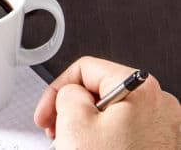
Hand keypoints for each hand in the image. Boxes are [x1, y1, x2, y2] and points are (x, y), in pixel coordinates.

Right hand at [34, 56, 180, 148]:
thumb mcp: (74, 122)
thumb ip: (67, 94)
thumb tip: (71, 93)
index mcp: (140, 88)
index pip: (86, 69)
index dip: (57, 89)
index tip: (46, 111)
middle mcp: (159, 104)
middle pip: (100, 91)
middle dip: (73, 111)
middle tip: (57, 131)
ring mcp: (164, 127)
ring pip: (112, 114)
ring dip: (87, 128)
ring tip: (76, 148)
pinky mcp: (162, 146)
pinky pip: (126, 132)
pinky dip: (106, 141)